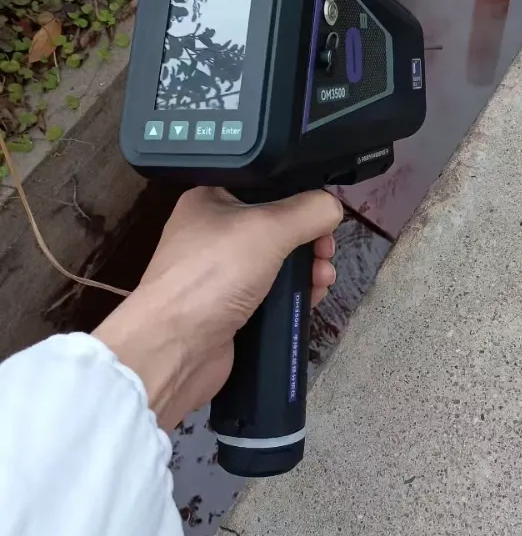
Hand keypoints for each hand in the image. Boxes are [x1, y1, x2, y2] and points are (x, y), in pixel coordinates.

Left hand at [93, 187, 342, 429]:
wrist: (175, 347)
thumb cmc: (213, 274)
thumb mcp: (269, 228)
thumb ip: (309, 211)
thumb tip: (333, 208)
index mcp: (211, 200)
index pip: (266, 187)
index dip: (299, 198)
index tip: (323, 215)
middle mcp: (215, 233)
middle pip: (279, 226)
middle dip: (310, 239)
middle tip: (325, 252)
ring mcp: (222, 274)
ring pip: (280, 262)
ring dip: (308, 268)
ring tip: (322, 279)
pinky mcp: (232, 308)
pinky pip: (274, 293)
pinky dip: (296, 294)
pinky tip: (312, 297)